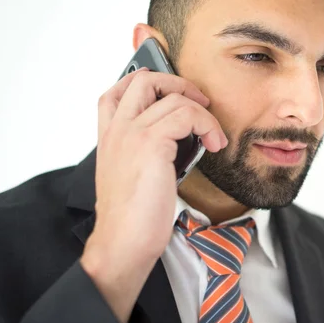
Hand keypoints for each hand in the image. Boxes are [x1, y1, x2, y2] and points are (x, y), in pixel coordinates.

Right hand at [80, 67, 226, 322]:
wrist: (123, 243)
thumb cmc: (130, 217)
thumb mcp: (132, 176)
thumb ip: (145, 152)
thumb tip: (178, 140)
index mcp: (109, 137)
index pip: (116, 92)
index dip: (144, 79)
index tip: (171, 86)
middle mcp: (117, 130)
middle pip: (143, 81)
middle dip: (177, 83)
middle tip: (199, 102)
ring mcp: (132, 133)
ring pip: (173, 97)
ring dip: (203, 113)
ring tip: (213, 136)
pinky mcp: (151, 143)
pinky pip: (187, 115)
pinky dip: (207, 125)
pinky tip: (214, 144)